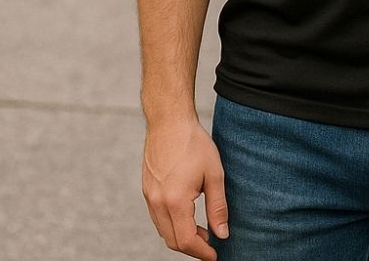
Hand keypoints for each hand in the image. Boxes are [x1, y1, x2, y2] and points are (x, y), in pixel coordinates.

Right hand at [142, 118, 229, 259]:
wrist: (169, 121)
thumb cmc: (194, 143)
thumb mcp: (214, 174)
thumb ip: (218, 207)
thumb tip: (222, 234)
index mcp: (175, 201)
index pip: (186, 241)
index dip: (201, 252)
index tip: (214, 255)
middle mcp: (157, 203)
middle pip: (172, 241)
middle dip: (192, 247)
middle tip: (211, 243)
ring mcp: (149, 197)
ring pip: (163, 231)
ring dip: (181, 236)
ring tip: (202, 230)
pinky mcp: (147, 190)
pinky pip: (157, 218)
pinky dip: (172, 224)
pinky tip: (187, 214)